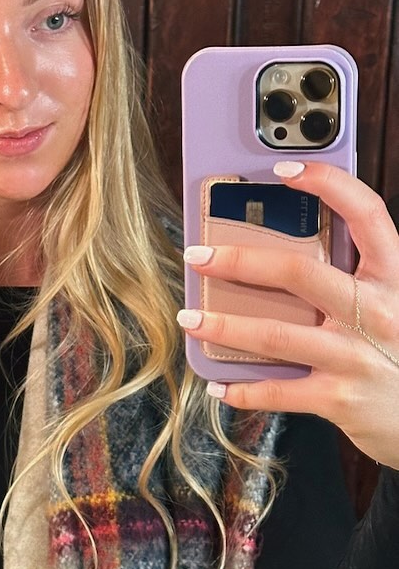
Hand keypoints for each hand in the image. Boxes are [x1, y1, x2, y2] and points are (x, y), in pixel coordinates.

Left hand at [177, 161, 398, 469]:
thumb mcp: (395, 304)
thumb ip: (358, 279)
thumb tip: (288, 257)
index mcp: (395, 278)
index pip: (367, 215)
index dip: (327, 184)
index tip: (285, 170)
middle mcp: (379, 312)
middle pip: (299, 273)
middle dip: (240, 260)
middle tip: (199, 255)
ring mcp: (357, 357)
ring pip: (275, 333)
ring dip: (223, 325)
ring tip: (190, 318)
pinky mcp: (340, 398)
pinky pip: (278, 391)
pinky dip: (242, 390)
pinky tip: (220, 386)